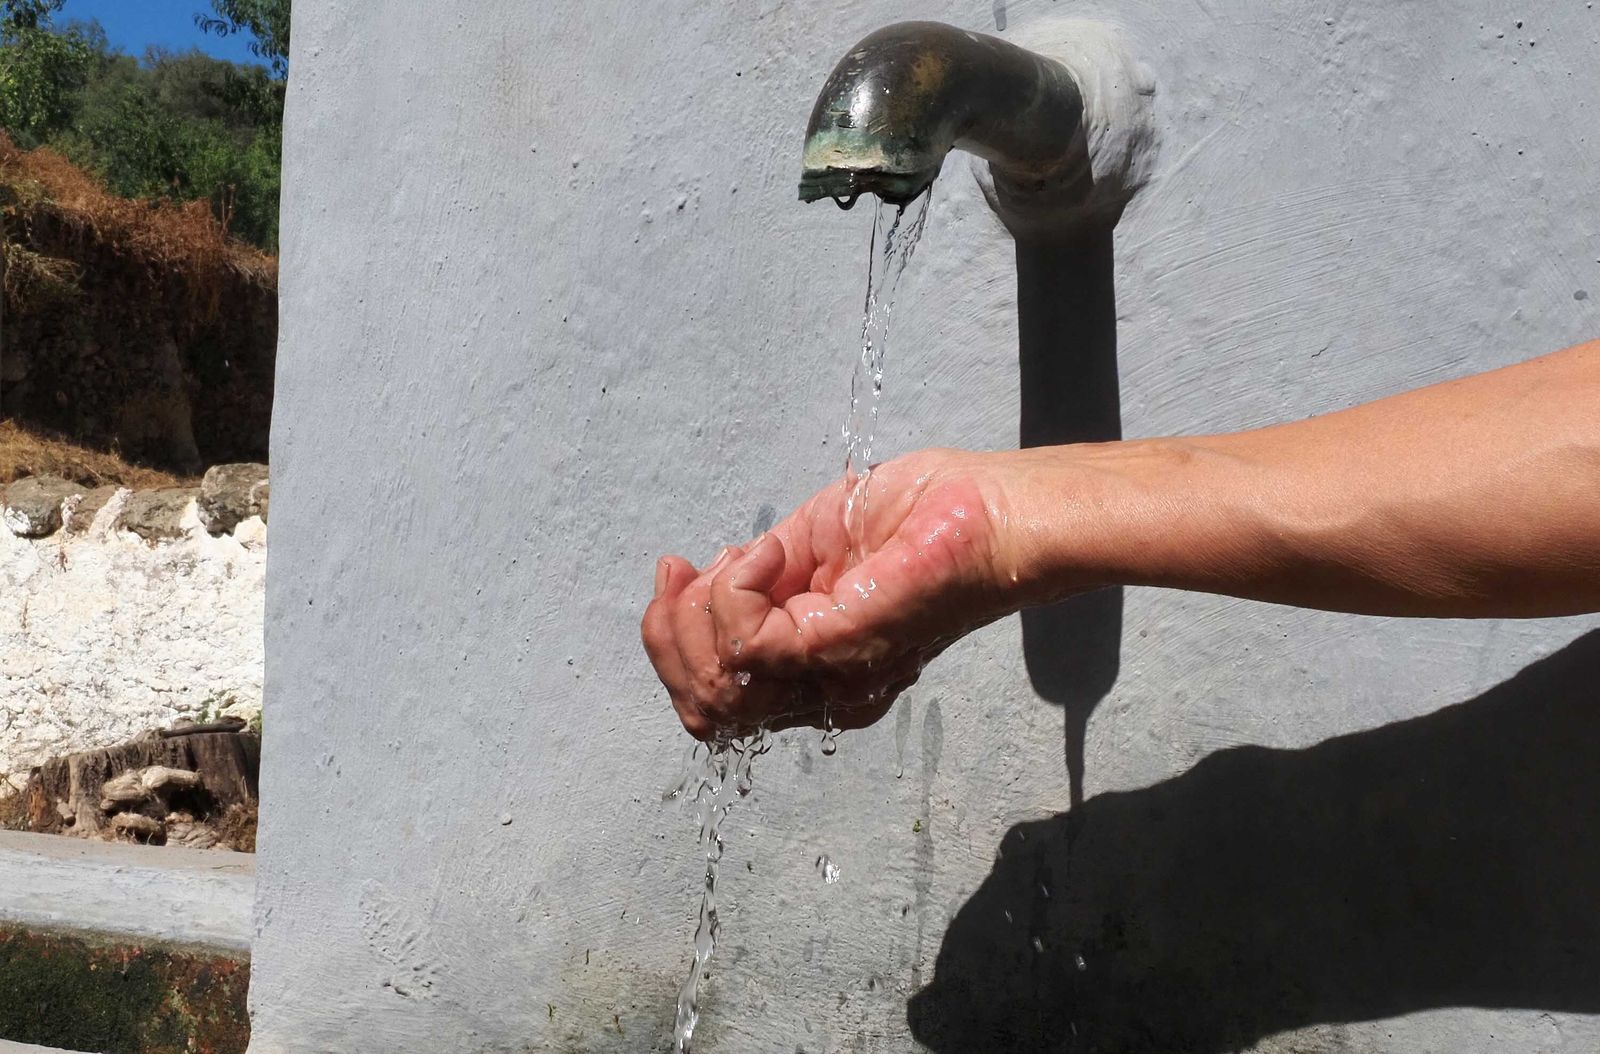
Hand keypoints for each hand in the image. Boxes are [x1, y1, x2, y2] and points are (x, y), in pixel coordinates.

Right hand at [642, 450, 1019, 738]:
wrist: (996, 513)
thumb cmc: (927, 520)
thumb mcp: (813, 545)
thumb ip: (760, 580)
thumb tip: (706, 584)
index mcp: (812, 672)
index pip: (710, 700)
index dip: (671, 638)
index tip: (680, 570)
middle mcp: (820, 693)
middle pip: (701, 704)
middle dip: (671, 630)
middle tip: (692, 570)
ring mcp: (831, 680)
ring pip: (715, 681)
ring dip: (701, 608)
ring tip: (742, 560)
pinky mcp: (841, 649)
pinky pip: (746, 642)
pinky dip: (735, 587)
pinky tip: (767, 554)